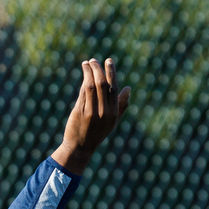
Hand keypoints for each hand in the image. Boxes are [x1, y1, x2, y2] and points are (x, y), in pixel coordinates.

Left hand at [51, 58, 131, 174]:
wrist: (80, 148)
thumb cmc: (97, 133)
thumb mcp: (113, 121)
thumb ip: (121, 105)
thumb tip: (128, 88)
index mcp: (114, 113)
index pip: (113, 87)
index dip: (111, 72)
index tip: (108, 61)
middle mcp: (104, 112)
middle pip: (102, 84)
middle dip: (98, 69)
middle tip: (94, 60)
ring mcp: (91, 112)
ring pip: (91, 85)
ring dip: (89, 71)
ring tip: (87, 63)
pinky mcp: (79, 112)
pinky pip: (82, 92)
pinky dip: (83, 80)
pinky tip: (83, 73)